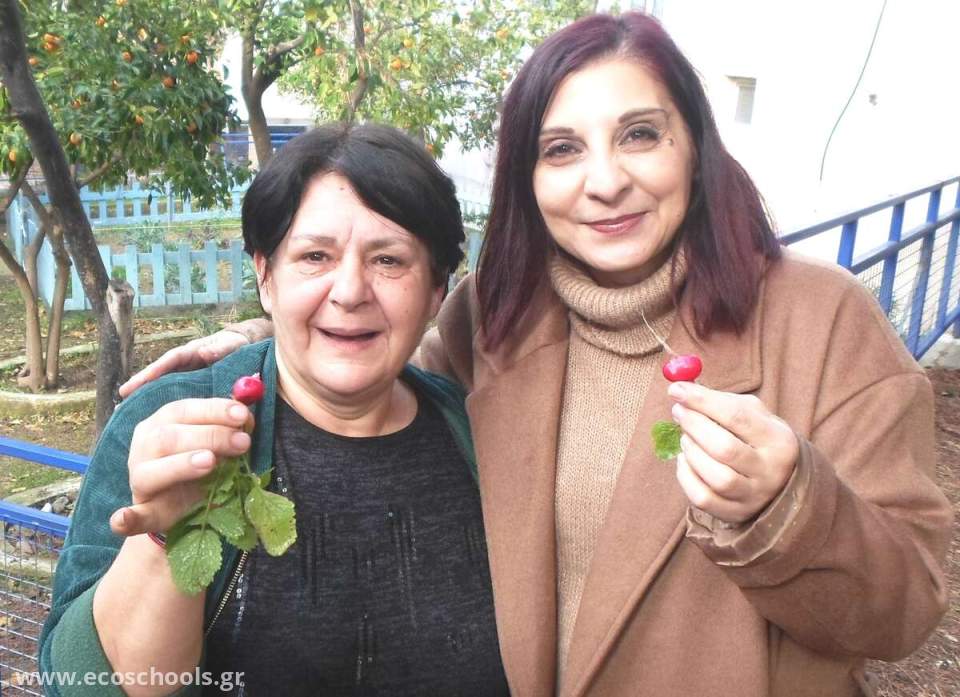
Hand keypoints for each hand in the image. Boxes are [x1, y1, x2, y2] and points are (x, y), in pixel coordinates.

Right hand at [110, 398, 252, 536]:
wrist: (189, 508)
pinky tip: (123, 519)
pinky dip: (127, 518)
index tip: (242, 414)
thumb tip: (246, 417)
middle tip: (242, 442)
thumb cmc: (206, 466)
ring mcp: (139, 479)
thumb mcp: (218, 443)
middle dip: (210, 436)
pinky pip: (132, 516)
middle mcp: (145, 445)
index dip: (213, 409)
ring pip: (151, 470)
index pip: (184, 409)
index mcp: (162, 422)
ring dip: (182, 464)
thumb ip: (229, 428)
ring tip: (210, 461)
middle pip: (169, 436)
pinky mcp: (143, 512)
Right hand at [119, 330, 249, 397]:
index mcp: (191, 352)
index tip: (137, 383)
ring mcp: (186, 375)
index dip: (152, 372)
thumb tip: (205, 352)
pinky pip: (178, 397)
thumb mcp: (231, 345)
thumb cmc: (236, 345)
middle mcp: (184, 364)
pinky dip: (167, 405)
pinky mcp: (192, 388)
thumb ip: (221, 348)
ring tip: (127, 410)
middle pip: (160, 374)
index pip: (168, 361)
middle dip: (141, 384)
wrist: (242, 349)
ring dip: (149, 396)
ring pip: (165, 386)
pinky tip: (156, 419)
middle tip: (122, 397)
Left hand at [668, 381, 798, 524]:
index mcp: (779, 440)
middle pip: (725, 448)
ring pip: (716, 477)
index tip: (676, 389)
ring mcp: (754, 496)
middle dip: (694, 426)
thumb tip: (682, 390)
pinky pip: (702, 498)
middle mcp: (770, 471)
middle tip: (679, 411)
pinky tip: (686, 460)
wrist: (778, 481)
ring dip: (692, 452)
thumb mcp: (752, 414)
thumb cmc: (756, 439)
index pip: (737, 417)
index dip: (702, 401)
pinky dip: (686, 475)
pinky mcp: (735, 514)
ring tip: (686, 437)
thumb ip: (721, 401)